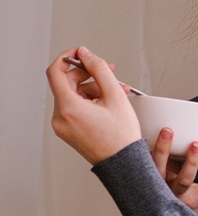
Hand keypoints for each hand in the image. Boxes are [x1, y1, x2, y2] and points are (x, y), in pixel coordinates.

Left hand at [46, 46, 141, 164]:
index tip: (81, 53)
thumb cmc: (121, 136)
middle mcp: (60, 118)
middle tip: (107, 71)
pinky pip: (76, 107)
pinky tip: (108, 101)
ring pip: (74, 95)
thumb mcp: (115, 95)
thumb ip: (99, 68)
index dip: (68, 57)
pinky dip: (90, 100)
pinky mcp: (69, 130)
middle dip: (88, 74)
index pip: (56, 72)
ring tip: (115, 91)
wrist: (124, 162)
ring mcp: (63, 125)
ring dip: (93, 88)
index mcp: (69, 108)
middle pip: (67, 83)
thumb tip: (86, 54)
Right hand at [152, 127, 197, 213]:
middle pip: (160, 169)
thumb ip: (161, 157)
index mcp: (151, 179)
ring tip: (197, 145)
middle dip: (163, 150)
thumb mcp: (158, 176)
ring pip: (184, 178)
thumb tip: (165, 128)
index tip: (151, 130)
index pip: (147, 162)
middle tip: (168, 131)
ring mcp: (182, 195)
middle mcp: (164, 189)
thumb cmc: (166, 193)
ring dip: (191, 160)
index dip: (148, 147)